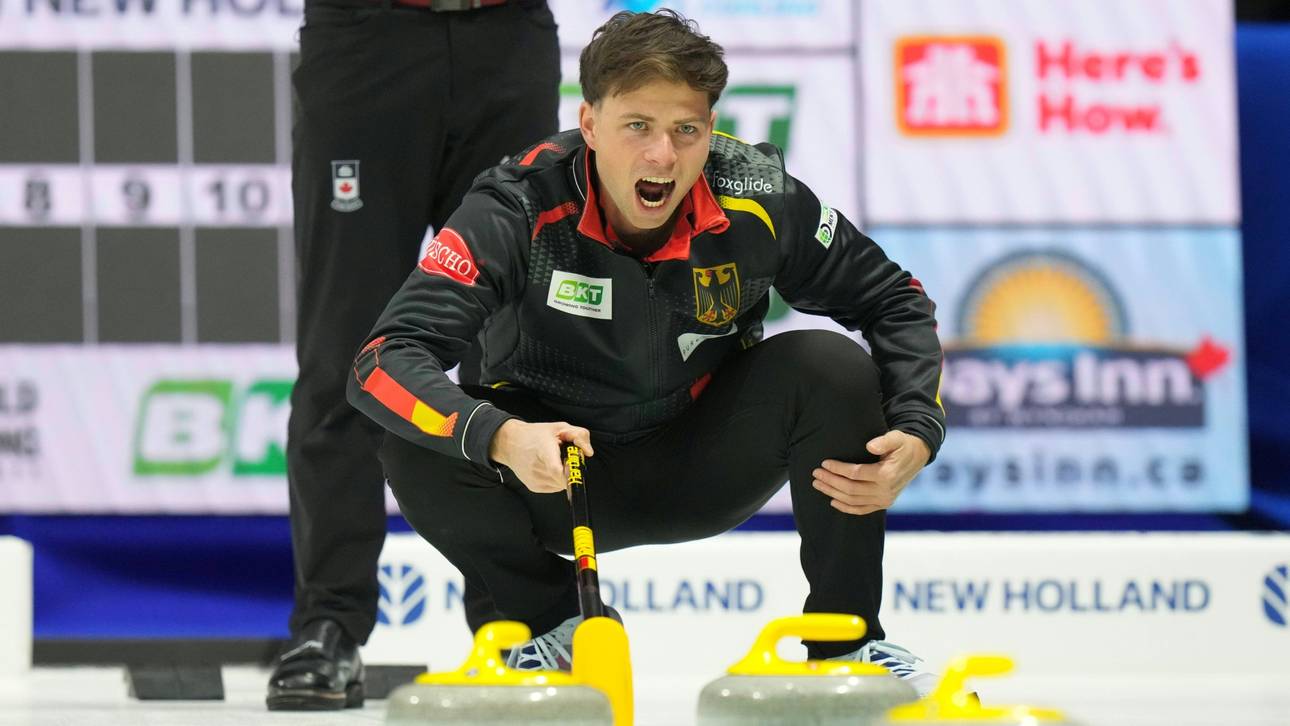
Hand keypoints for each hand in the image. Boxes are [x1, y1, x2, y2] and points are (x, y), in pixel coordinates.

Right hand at [488, 419, 593, 493]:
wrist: (510, 443)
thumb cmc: (536, 434)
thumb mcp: (559, 427)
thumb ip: (579, 435)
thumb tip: (589, 453)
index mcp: (544, 450)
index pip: (556, 469)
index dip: (569, 473)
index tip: (575, 468)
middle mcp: (537, 467)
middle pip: (564, 477)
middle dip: (570, 469)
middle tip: (565, 457)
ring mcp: (534, 479)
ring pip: (561, 484)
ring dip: (564, 475)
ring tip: (554, 461)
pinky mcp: (534, 487)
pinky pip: (554, 487)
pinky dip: (556, 479)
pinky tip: (548, 468)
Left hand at [810, 430, 929, 515]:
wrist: (917, 457)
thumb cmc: (902, 445)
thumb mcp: (896, 437)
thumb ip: (884, 441)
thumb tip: (870, 446)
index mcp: (887, 475)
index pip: (855, 474)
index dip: (838, 469)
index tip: (824, 463)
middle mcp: (885, 491)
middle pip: (850, 489)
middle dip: (830, 482)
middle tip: (815, 474)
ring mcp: (884, 500)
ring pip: (852, 501)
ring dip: (833, 493)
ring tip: (818, 485)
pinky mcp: (883, 504)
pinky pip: (861, 510)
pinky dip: (846, 508)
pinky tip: (833, 501)